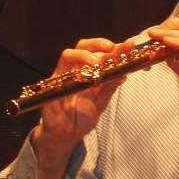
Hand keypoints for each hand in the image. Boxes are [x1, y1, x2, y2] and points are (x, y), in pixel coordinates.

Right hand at [35, 38, 133, 157]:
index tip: (128, 46)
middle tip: (112, 48)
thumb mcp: (102, 100)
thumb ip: (110, 87)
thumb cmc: (83, 115)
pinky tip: (80, 80)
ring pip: (67, 55)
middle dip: (97, 43)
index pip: (99, 52)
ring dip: (83, 55)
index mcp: (88, 71)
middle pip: (82, 46)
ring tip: (96, 63)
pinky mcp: (51, 91)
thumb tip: (124, 73)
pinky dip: (68, 77)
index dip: (113, 48)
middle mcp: (75, 70)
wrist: (67, 135)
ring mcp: (62, 78)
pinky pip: (56, 79)